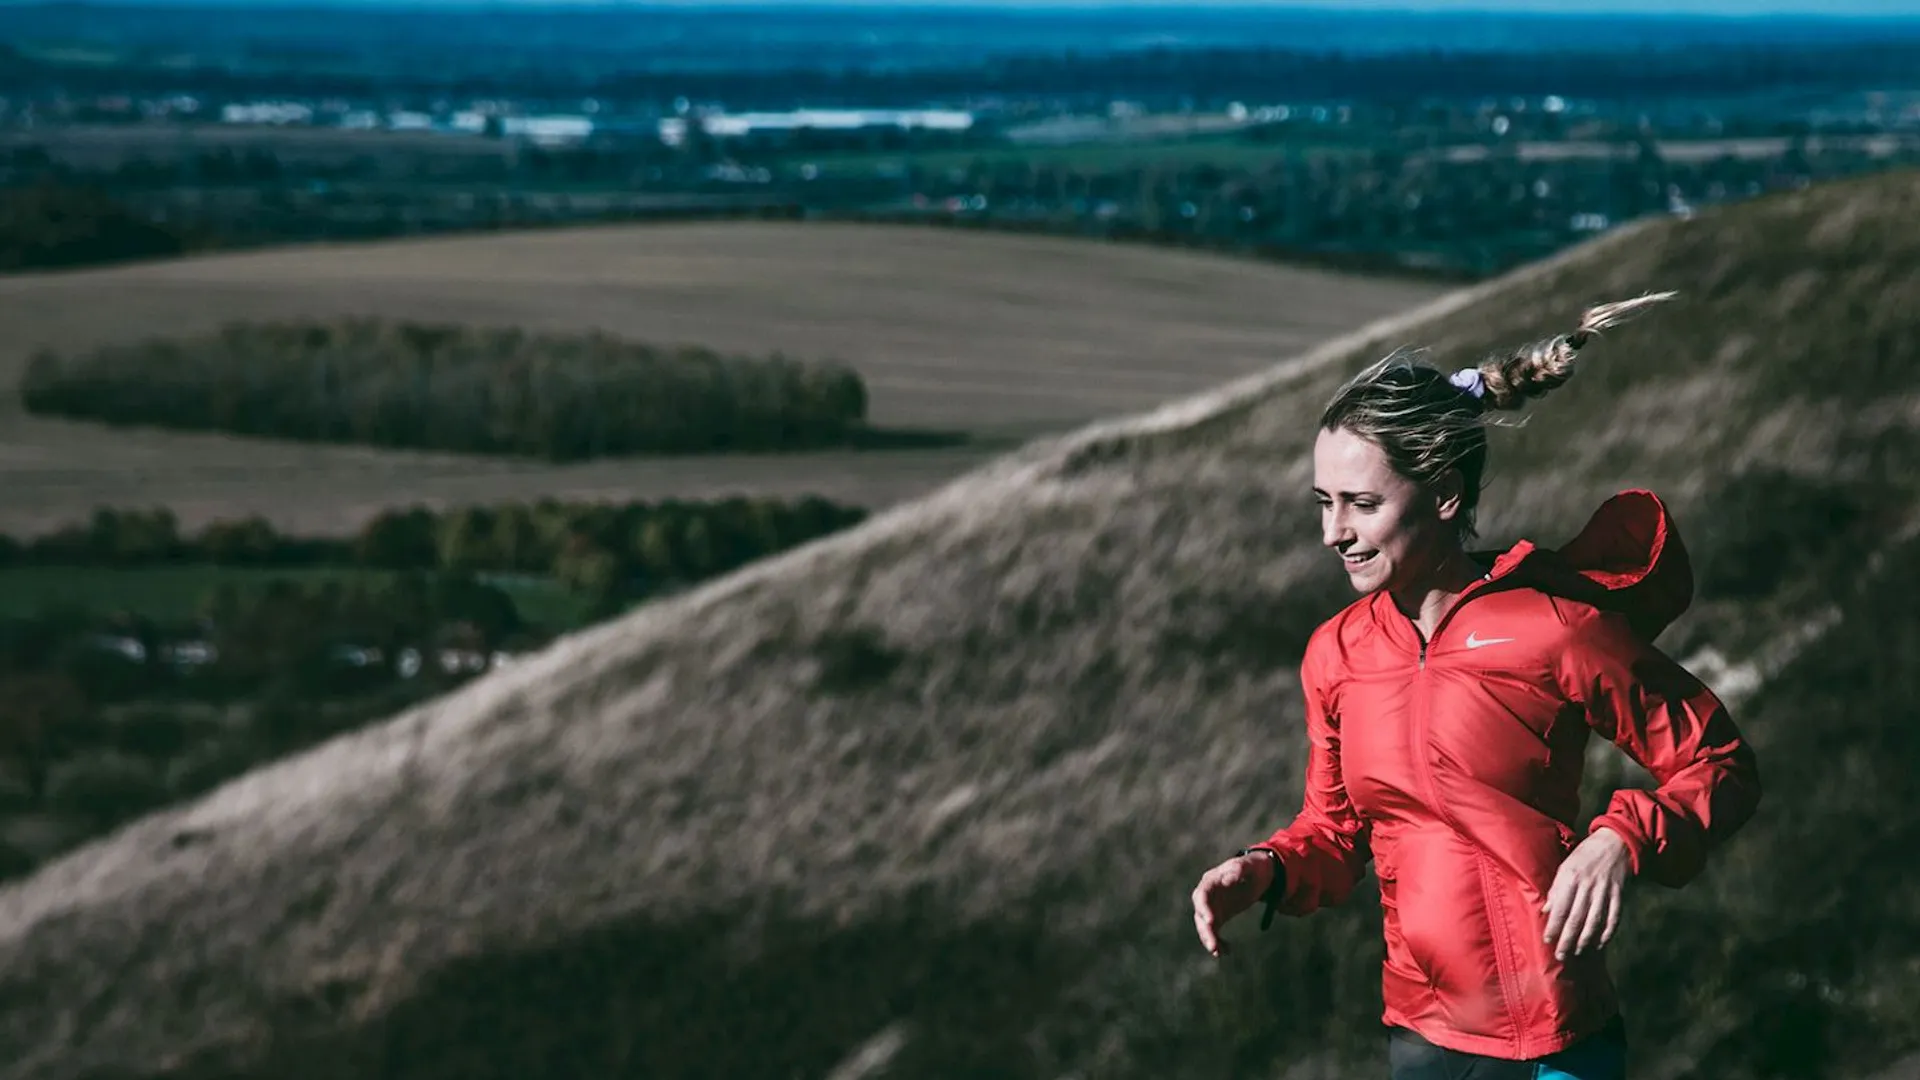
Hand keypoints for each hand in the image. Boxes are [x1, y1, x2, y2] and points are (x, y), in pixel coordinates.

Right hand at [1191, 852, 1275, 957]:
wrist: (1260, 875)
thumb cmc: (1254, 868)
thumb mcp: (1251, 866)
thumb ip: (1239, 869)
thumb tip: (1227, 879)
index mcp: (1212, 880)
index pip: (1202, 895)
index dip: (1203, 908)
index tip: (1210, 922)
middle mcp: (1208, 895)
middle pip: (1200, 914)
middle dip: (1205, 931)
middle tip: (1213, 947)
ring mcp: (1212, 906)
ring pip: (1205, 926)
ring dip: (1210, 939)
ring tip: (1218, 953)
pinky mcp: (1218, 917)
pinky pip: (1215, 931)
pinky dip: (1219, 942)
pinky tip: (1227, 951)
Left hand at [1542, 827, 1632, 960]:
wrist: (1615, 842)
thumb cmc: (1585, 856)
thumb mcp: (1565, 866)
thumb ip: (1556, 889)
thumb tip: (1546, 911)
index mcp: (1571, 877)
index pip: (1561, 907)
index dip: (1554, 926)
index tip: (1547, 940)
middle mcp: (1588, 886)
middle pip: (1576, 918)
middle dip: (1567, 939)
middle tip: (1560, 955)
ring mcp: (1605, 891)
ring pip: (1595, 921)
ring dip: (1585, 940)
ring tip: (1577, 952)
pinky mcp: (1619, 895)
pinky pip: (1614, 918)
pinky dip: (1607, 933)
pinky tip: (1599, 944)